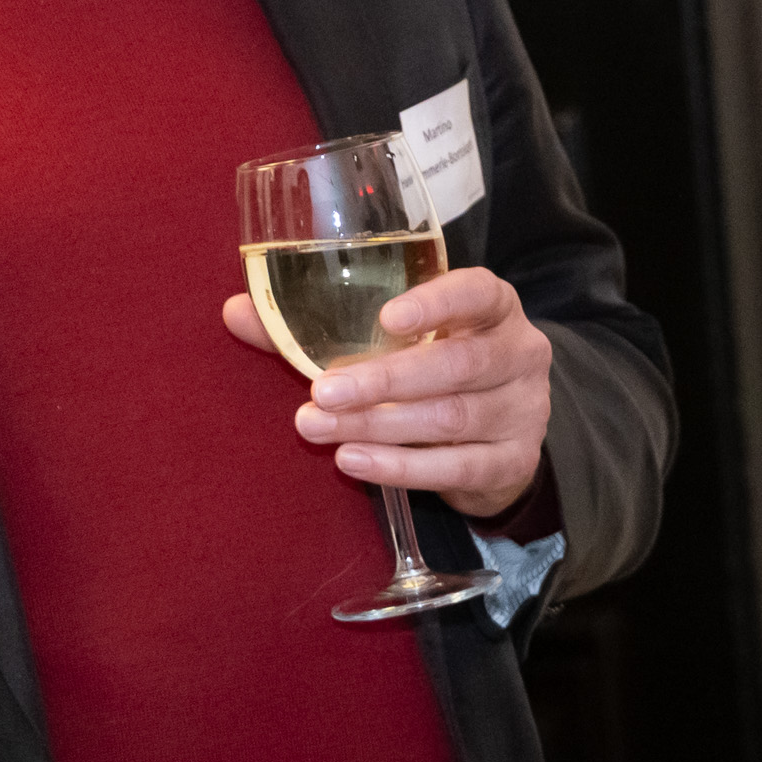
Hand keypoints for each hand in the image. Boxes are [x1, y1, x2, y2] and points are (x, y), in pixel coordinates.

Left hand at [223, 264, 550, 518]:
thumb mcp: (391, 341)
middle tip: (323, 392)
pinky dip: (401, 468)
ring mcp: (524, 411)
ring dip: (379, 426)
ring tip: (319, 429)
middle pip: (458, 365)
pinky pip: (456, 468)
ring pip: (451, 419)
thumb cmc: (432, 367)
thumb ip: (317, 325)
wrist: (496, 436)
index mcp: (493, 308)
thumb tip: (236, 310)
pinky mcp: (513, 462)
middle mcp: (519, 353)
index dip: (436, 303)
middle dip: (385, 380)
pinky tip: (354, 461)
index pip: (478, 292)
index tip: (386, 318)